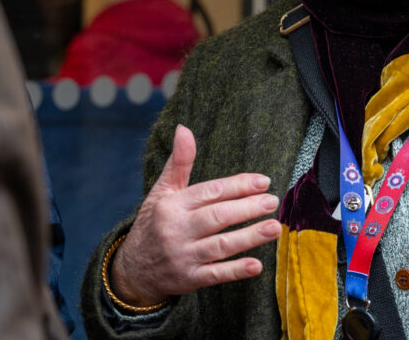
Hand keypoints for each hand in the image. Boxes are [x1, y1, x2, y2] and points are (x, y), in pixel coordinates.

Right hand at [110, 124, 281, 305]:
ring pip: (220, 245)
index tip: (263, 181)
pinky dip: (236, 271)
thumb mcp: (162, 191)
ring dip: (249, 237)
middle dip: (247, 208)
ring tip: (274, 228)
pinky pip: (215, 275)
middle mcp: (177, 229)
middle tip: (273, 201)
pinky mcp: (190, 279)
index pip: (209, 192)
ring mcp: (184, 256)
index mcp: (172, 205)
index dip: (237, 186)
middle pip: (217, 217)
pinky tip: (257, 265)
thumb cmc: (155, 222)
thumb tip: (183, 128)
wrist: (134, 269)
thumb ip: (179, 162)